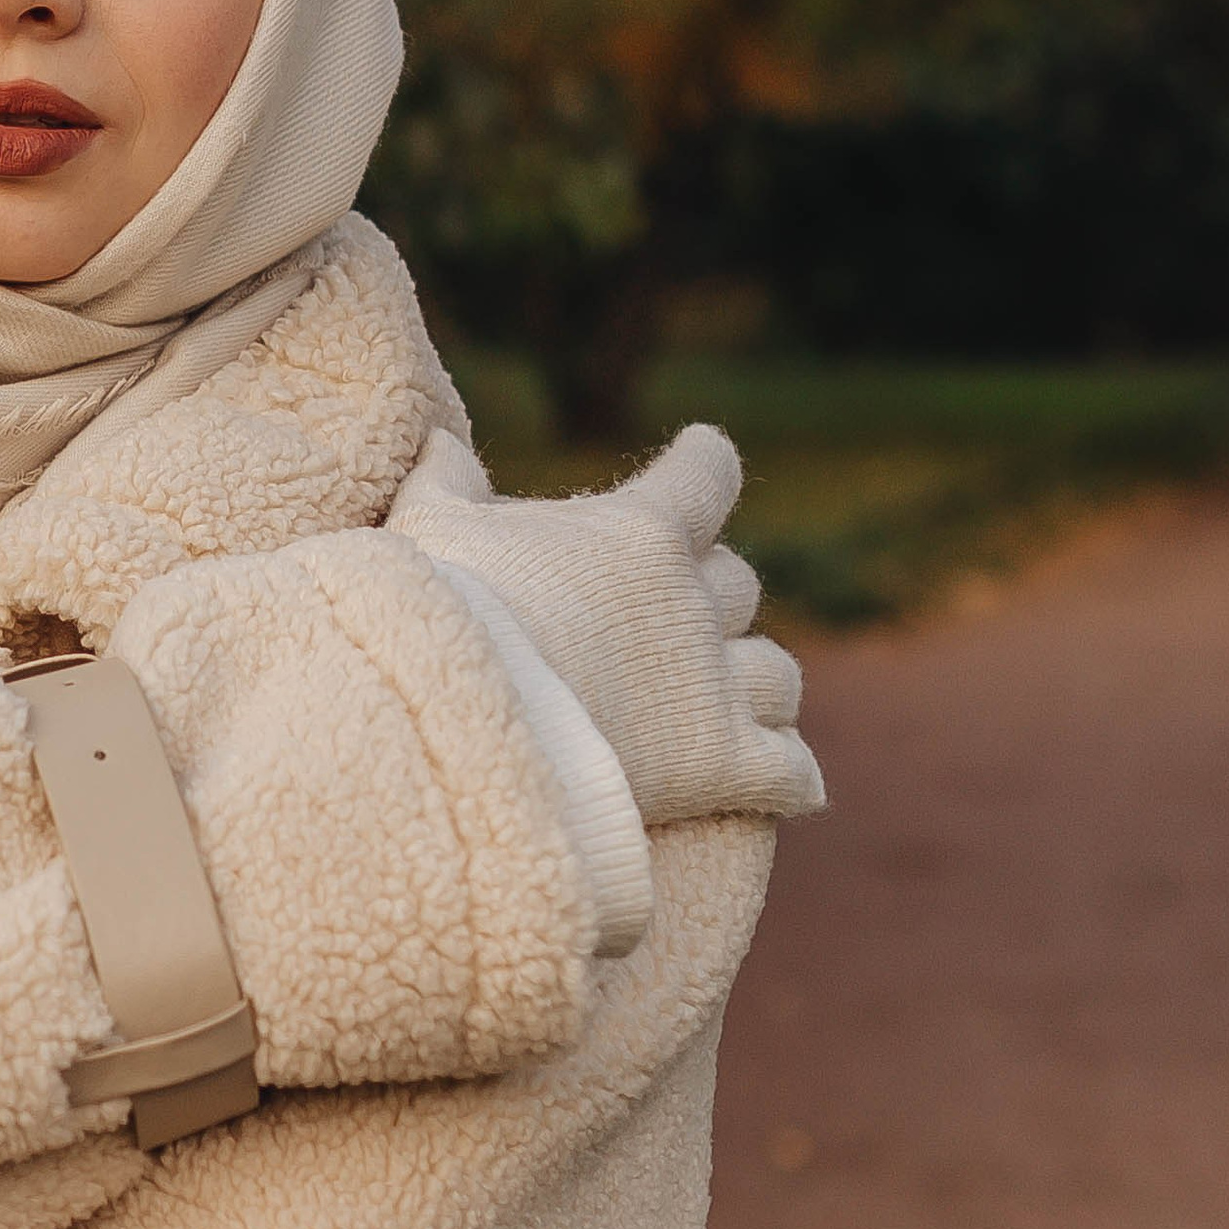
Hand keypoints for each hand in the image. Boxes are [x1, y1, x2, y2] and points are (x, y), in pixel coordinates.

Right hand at [391, 422, 823, 828]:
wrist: (474, 715)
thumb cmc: (449, 610)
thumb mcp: (432, 527)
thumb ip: (446, 482)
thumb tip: (437, 442)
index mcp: (643, 531)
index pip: (705, 476)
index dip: (706, 464)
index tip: (705, 451)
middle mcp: (697, 601)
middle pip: (740, 583)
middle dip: (716, 593)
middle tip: (686, 610)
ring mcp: (718, 684)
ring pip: (777, 674)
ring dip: (758, 681)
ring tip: (742, 698)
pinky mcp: (726, 764)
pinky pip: (790, 769)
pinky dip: (793, 775)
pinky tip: (795, 787)